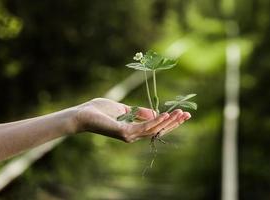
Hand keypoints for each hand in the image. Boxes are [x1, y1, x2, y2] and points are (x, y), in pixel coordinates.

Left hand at [75, 98, 190, 142]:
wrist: (83, 114)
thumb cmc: (100, 111)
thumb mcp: (124, 109)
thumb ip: (139, 112)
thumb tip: (155, 113)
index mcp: (134, 129)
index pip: (156, 127)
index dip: (169, 121)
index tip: (182, 114)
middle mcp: (134, 135)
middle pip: (158, 130)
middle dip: (173, 123)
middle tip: (187, 115)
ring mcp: (130, 136)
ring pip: (154, 129)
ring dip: (168, 122)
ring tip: (179, 114)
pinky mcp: (124, 133)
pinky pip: (144, 127)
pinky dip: (155, 121)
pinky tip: (164, 115)